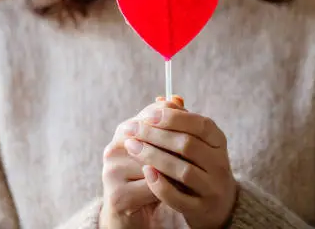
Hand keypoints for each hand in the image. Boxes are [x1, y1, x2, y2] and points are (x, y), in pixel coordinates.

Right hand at [99, 99, 184, 228]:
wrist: (130, 216)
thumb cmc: (149, 176)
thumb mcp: (158, 150)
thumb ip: (168, 126)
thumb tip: (178, 98)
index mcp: (122, 132)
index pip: (149, 115)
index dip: (174, 118)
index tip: (196, 124)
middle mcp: (113, 149)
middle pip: (152, 138)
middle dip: (179, 142)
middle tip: (202, 147)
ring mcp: (112, 173)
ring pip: (154, 164)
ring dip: (177, 167)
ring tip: (195, 169)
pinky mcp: (118, 196)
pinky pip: (152, 187)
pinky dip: (169, 187)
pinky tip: (182, 188)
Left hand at [124, 107, 237, 228]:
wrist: (217, 203)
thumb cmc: (199, 163)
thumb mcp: (196, 140)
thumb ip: (180, 121)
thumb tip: (161, 99)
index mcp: (218, 141)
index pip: (200, 124)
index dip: (173, 118)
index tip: (147, 115)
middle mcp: (220, 163)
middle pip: (187, 145)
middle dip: (156, 135)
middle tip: (131, 129)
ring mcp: (212, 188)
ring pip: (182, 170)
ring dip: (154, 157)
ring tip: (132, 147)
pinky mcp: (201, 208)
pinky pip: (179, 197)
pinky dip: (160, 185)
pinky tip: (145, 172)